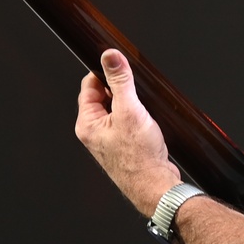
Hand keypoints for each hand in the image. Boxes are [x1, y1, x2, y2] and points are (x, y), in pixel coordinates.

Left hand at [75, 49, 181, 215]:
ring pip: (117, 109)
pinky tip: (148, 119)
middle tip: (135, 88)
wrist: (156, 186)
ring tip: (143, 108)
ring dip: (130, 103)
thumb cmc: (140, 157)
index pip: (89, 87)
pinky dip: (137, 116)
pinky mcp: (124, 146)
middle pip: (103, 97)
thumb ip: (120, 81)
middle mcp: (95, 133)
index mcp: (88, 124)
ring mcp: (109, 140)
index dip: (103, 73)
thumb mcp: (130, 111)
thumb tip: (110, 56)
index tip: (117, 65)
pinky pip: (127, 122)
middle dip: (120, 89)